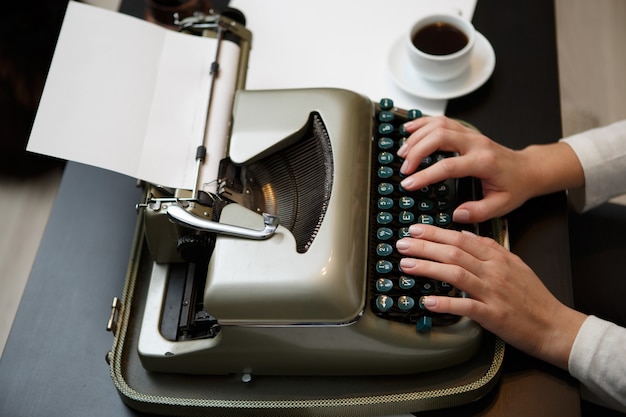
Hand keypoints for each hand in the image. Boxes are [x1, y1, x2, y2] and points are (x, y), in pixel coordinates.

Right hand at [396, 116, 582, 222]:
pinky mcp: (466, 131)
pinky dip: (423, 122)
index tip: (409, 184)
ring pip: (439, 125)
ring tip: (402, 152)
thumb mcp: (502, 205)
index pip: (448, 165)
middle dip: (417, 151)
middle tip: (404, 168)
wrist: (527, 169)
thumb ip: (479, 212)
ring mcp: (471, 134)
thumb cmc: (514, 187)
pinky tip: (409, 129)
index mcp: (483, 162)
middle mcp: (476, 143)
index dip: (426, 175)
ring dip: (417, 136)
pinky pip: (442, 120)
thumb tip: (457, 214)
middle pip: (440, 136)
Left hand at [396, 224, 586, 369]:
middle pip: (454, 253)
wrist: (553, 325)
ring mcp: (493, 293)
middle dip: (424, 246)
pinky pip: (466, 306)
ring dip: (428, 268)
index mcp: (498, 258)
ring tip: (407, 265)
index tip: (415, 229)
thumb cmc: (533, 297)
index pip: (461, 239)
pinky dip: (446, 302)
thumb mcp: (515, 264)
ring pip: (456, 274)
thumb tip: (467, 234)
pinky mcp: (493, 315)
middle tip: (402, 244)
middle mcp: (494, 272)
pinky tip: (428, 300)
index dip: (436, 233)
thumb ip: (490, 249)